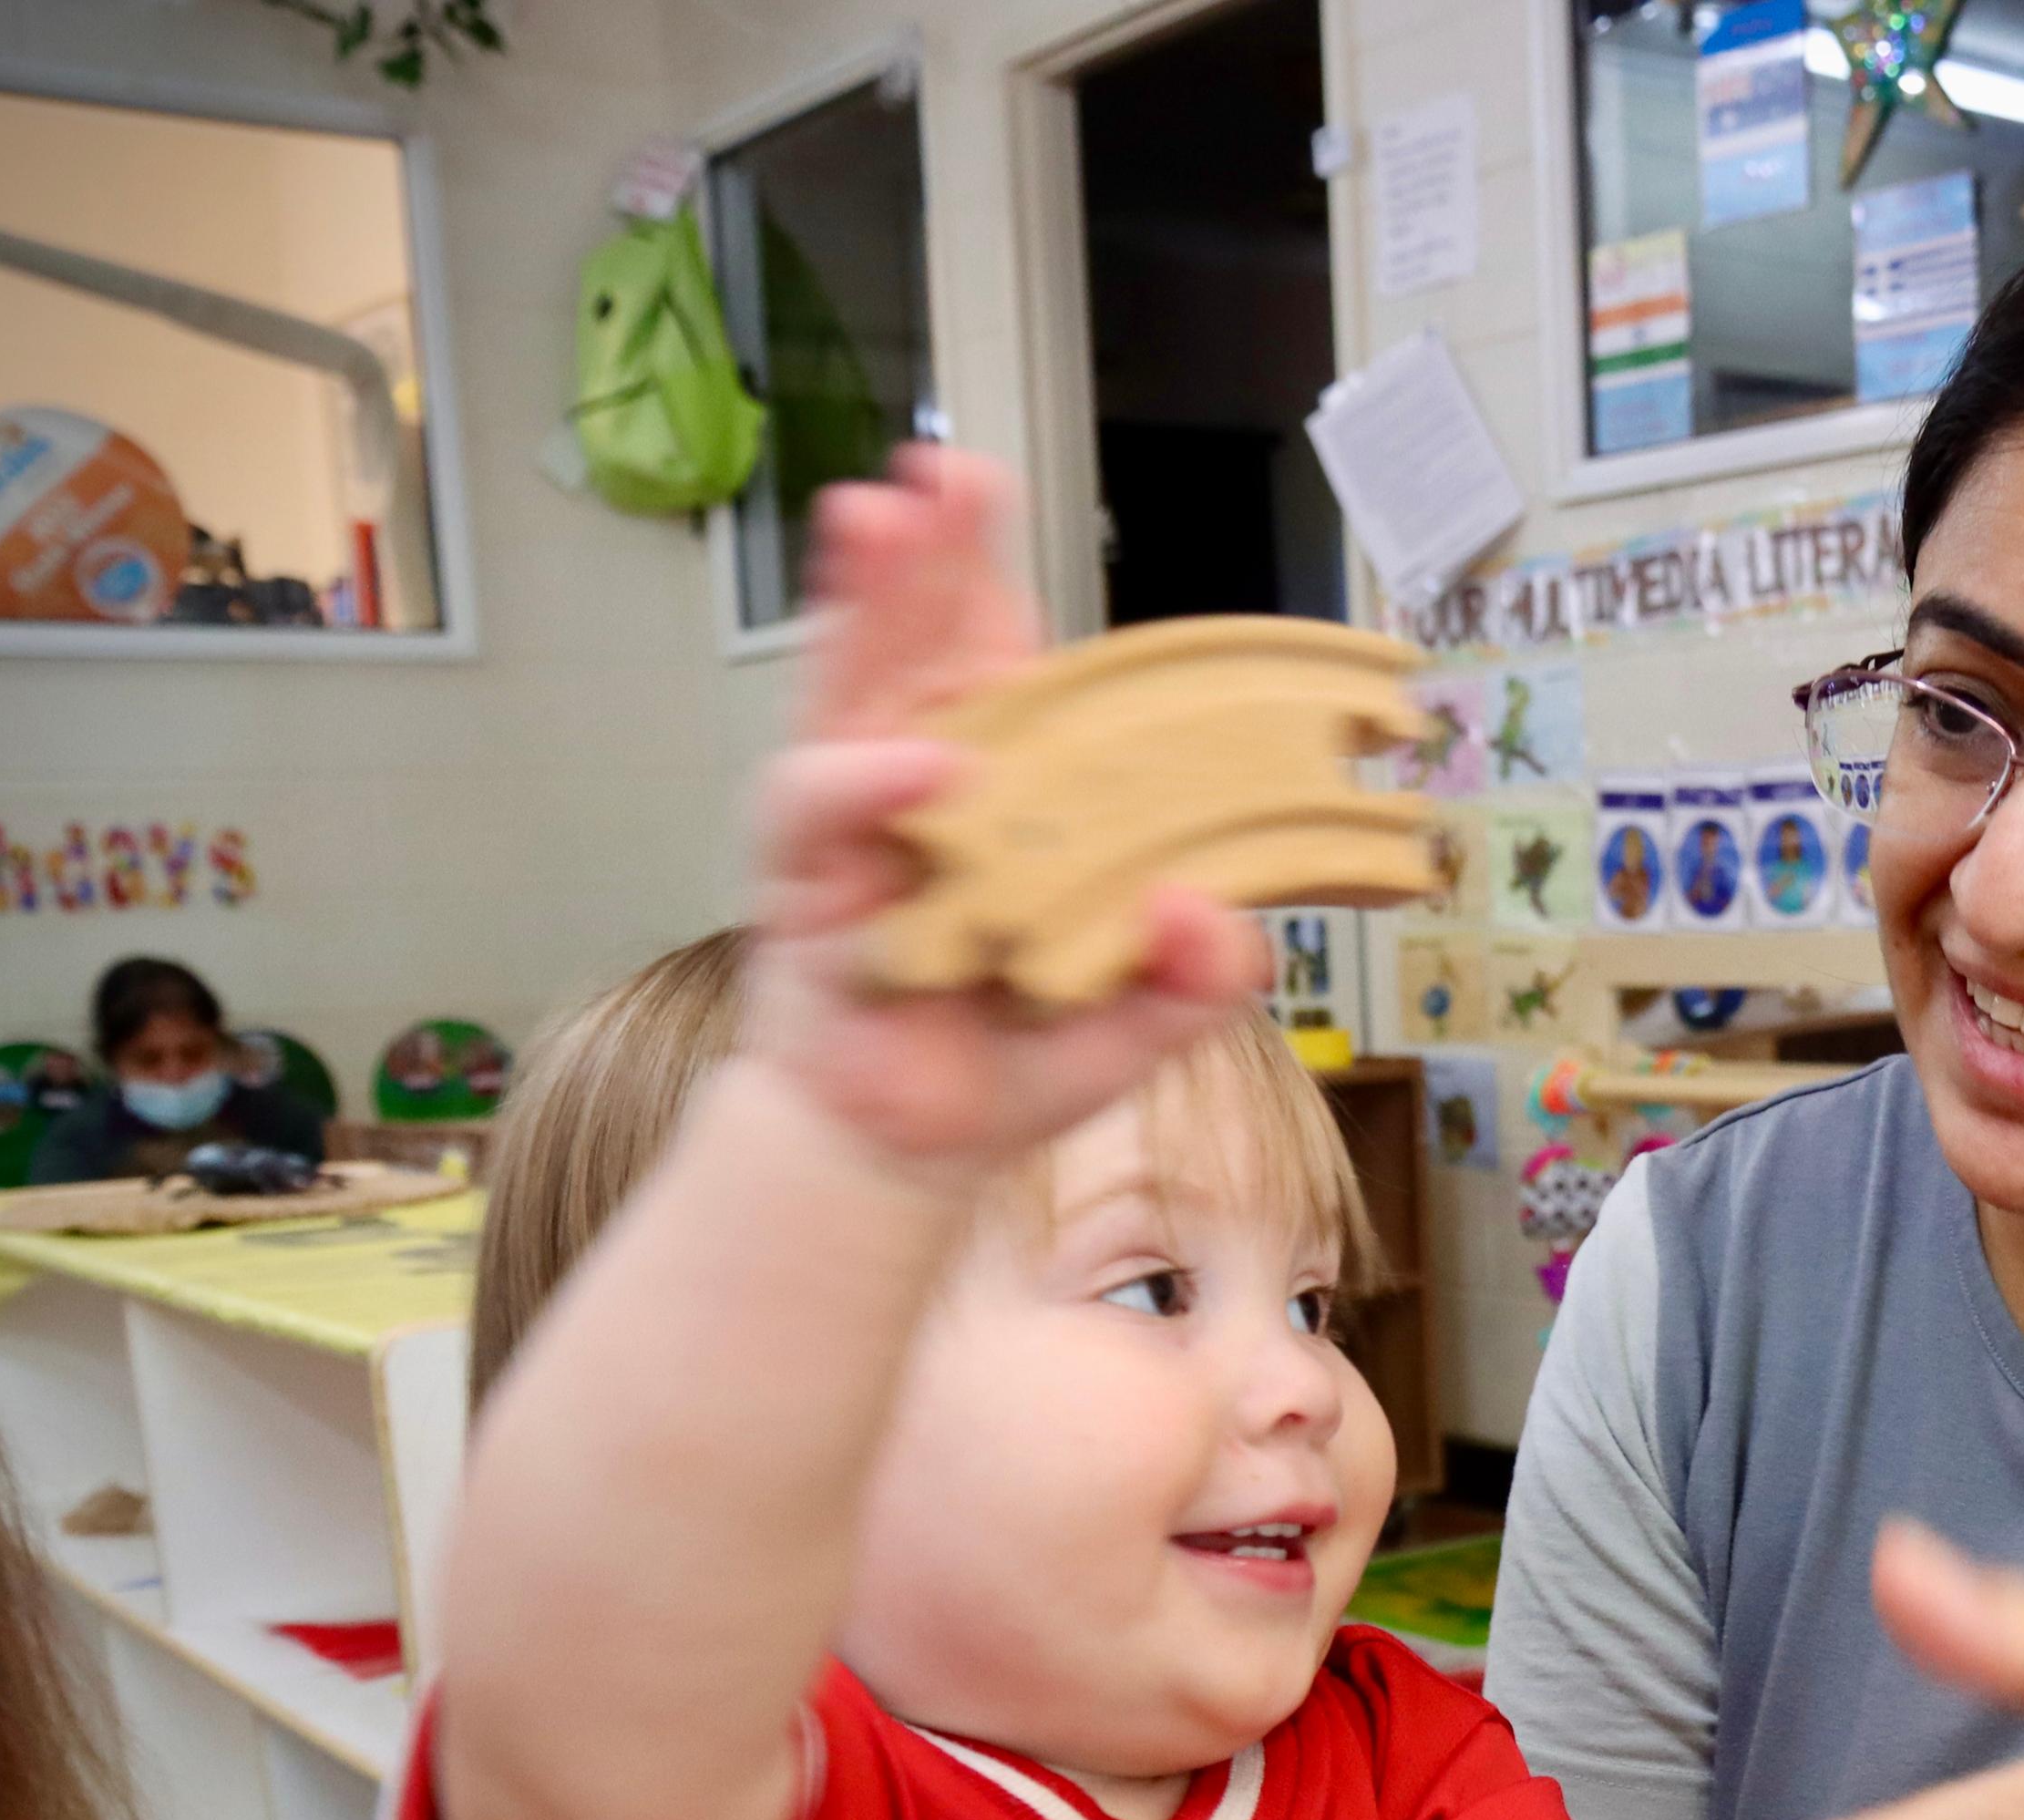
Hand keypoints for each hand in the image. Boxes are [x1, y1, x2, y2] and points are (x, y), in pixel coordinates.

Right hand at [741, 445, 1266, 1179]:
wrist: (907, 1146)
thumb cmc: (1013, 1056)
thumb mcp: (1136, 1021)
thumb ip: (1193, 975)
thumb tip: (1216, 920)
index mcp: (1003, 781)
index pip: (995, 655)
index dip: (982, 571)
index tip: (983, 490)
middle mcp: (918, 777)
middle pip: (915, 640)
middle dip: (923, 550)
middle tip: (938, 468)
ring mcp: (854, 820)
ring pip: (850, 685)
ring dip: (865, 600)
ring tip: (878, 519)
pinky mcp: (806, 881)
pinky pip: (826, 810)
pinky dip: (872, 779)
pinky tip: (926, 760)